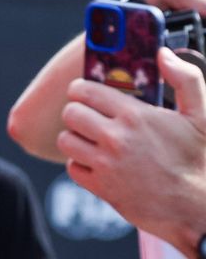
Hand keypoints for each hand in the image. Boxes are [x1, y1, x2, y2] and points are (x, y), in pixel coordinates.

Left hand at [60, 48, 205, 254]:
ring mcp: (105, 164)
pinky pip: (71, 168)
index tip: (87, 93)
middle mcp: (115, 137)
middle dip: (78, 111)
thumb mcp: (201, 114)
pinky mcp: (100, 187)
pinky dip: (80, 164)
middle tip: (90, 116)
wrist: (196, 205)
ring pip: (66, 140)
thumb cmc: (199, 158)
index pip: (85, 91)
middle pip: (71, 113)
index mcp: (135, 115)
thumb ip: (186, 78)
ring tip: (93, 138)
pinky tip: (97, 161)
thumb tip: (163, 53)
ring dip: (76, 137)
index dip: (82, 90)